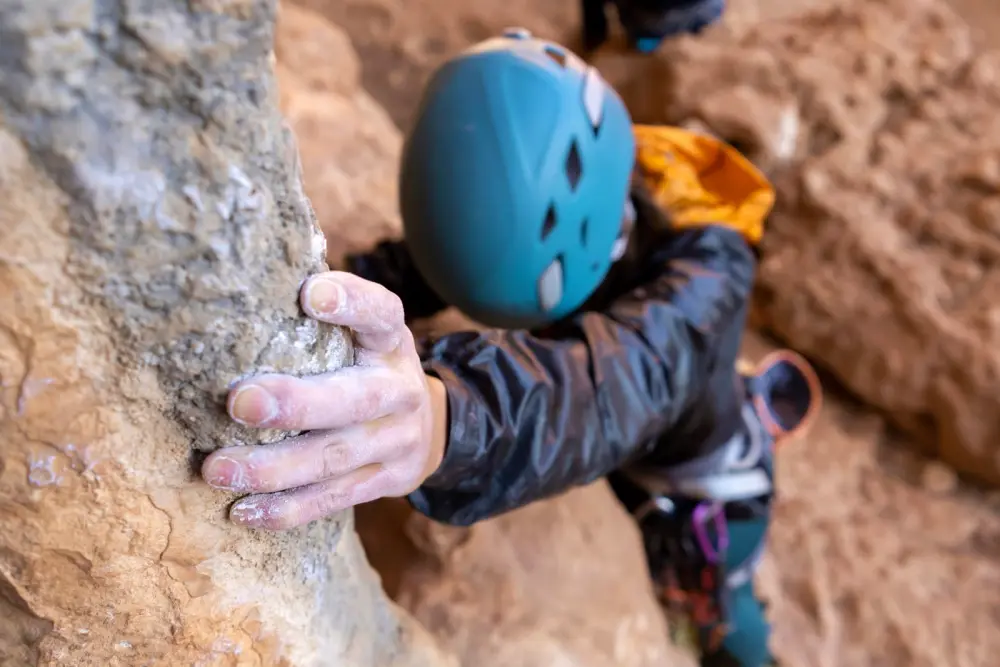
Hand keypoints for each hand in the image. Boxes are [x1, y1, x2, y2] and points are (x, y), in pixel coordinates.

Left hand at [202, 271, 447, 529]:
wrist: (429, 427)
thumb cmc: (367, 367)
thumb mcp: (363, 335)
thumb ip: (320, 316)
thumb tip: (244, 272)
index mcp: (391, 341)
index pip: (380, 313)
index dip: (352, 302)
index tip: (310, 294)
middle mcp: (401, 389)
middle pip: (354, 399)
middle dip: (297, 404)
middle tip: (238, 402)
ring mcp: (398, 441)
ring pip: (334, 459)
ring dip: (273, 467)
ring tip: (217, 468)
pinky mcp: (387, 481)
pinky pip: (335, 498)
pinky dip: (288, 509)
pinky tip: (243, 510)